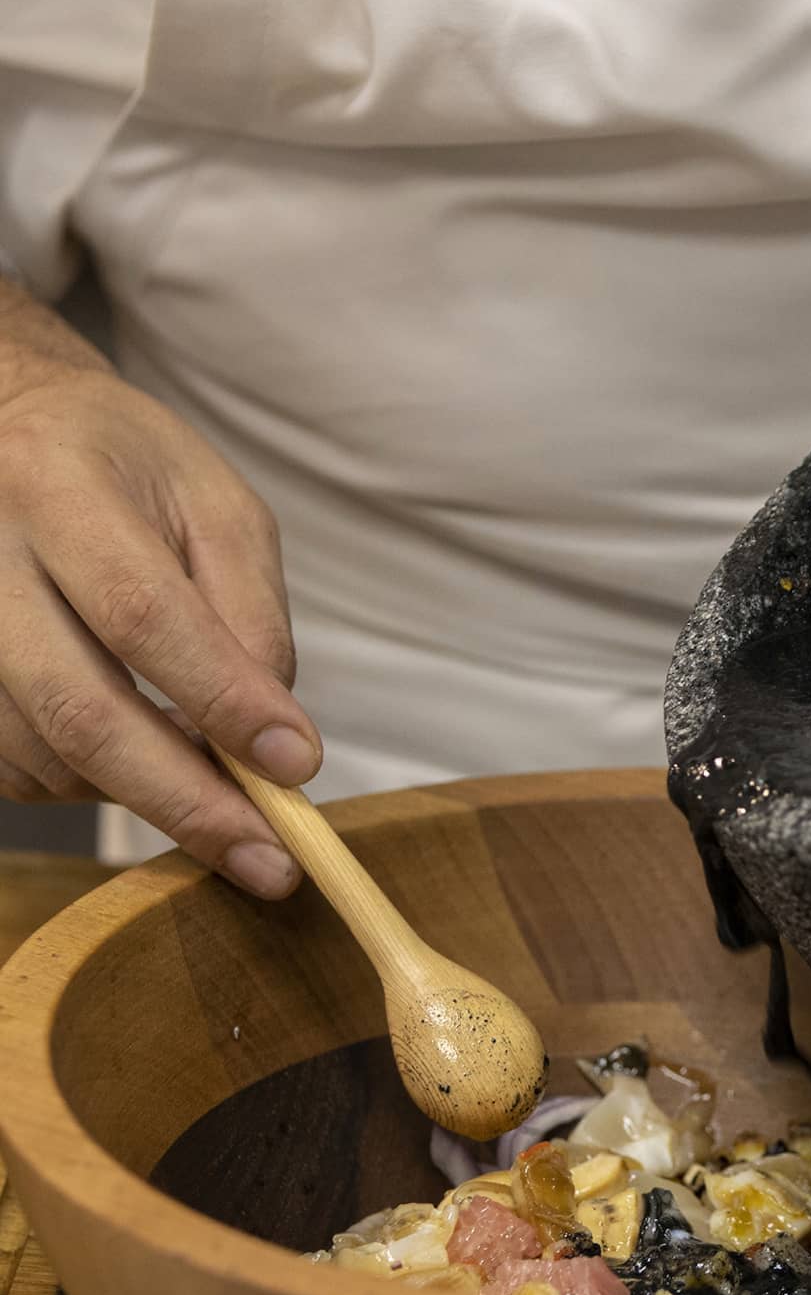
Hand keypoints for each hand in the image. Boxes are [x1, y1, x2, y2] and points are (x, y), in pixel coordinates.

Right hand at [0, 277, 319, 896]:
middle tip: (270, 863)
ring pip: (48, 757)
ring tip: (220, 791)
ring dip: (147, 795)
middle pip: (81, 711)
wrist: (7, 431)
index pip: (144, 615)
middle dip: (187, 802)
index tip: (297, 769)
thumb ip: (251, 616)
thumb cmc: (130, 470)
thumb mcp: (218, 509)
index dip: (223, 702)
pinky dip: (92, 786)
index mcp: (58, 486)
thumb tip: (274, 742)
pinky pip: (15, 770)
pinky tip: (140, 756)